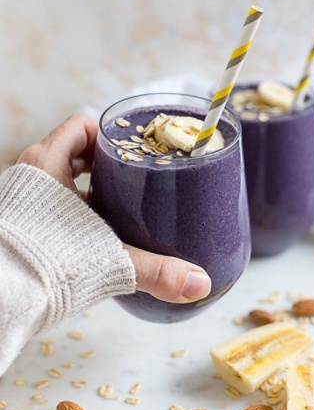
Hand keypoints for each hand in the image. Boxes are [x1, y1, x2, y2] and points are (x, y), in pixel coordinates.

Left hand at [17, 116, 211, 302]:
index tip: (128, 150)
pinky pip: (47, 203)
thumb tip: (199, 283)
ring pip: (57, 178)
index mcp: (47, 165)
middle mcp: (29, 175)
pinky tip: (87, 231)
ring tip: (112, 204)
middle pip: (70, 151)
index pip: (79, 126)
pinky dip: (68, 209)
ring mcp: (20, 198)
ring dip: (83, 187)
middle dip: (100, 164)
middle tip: (128, 179)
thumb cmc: (39, 267)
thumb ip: (156, 271)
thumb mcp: (107, 261)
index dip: (106, 134)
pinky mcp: (18, 222)